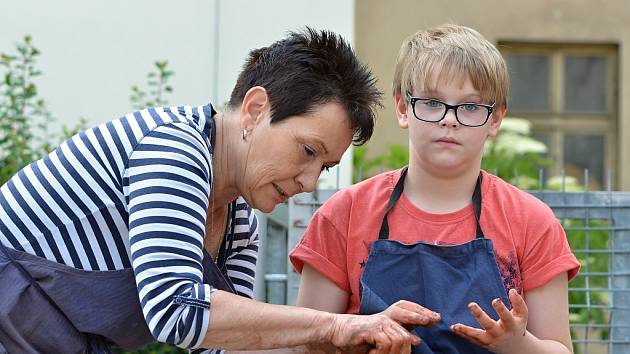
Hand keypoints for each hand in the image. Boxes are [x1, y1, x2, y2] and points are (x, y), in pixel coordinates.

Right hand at [322, 300, 439, 353]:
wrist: (336, 333)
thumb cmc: (359, 339)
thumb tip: (418, 340)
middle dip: (419, 318)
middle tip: (431, 320)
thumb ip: (398, 339)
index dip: (421, 313)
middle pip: (407, 317)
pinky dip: (383, 353)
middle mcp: (386, 318)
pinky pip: (386, 343)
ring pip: (400, 338)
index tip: (436, 318)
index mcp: (390, 319)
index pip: (408, 310)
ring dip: (394, 353)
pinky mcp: (370, 329)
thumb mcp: (382, 340)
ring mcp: (378, 322)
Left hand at [451, 289, 528, 352]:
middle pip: (489, 326)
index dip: (501, 309)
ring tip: (456, 325)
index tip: (495, 300)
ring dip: (466, 330)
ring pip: (478, 336)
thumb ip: (518, 302)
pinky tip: (453, 328)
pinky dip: (463, 334)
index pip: (506, 317)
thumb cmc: (516, 325)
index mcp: (511, 326)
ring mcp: (491, 340)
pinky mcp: (483, 344)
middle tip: (471, 304)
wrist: (514, 347)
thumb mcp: (522, 315)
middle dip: (480, 316)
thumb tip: (512, 290)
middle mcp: (500, 334)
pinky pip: (472, 339)